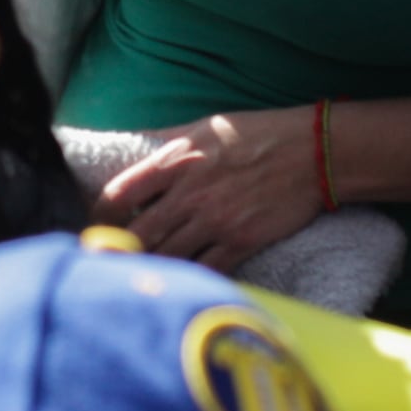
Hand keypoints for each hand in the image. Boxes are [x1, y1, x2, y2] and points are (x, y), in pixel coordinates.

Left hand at [102, 108, 328, 266]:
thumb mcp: (202, 127)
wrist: (312, 152)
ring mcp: (216, 220)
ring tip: (139, 274)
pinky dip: (190, 279)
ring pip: (167, 258)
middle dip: (118, 251)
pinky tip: (181, 283)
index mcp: (175, 161)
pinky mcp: (242, 242)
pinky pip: (206, 271)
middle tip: (110, 261)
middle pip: (137, 235)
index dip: (99, 216)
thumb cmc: (256, 134)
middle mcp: (190, 194)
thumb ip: (164, 143)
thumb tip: (130, 146)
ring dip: (151, 268)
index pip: (118, 195)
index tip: (98, 225)